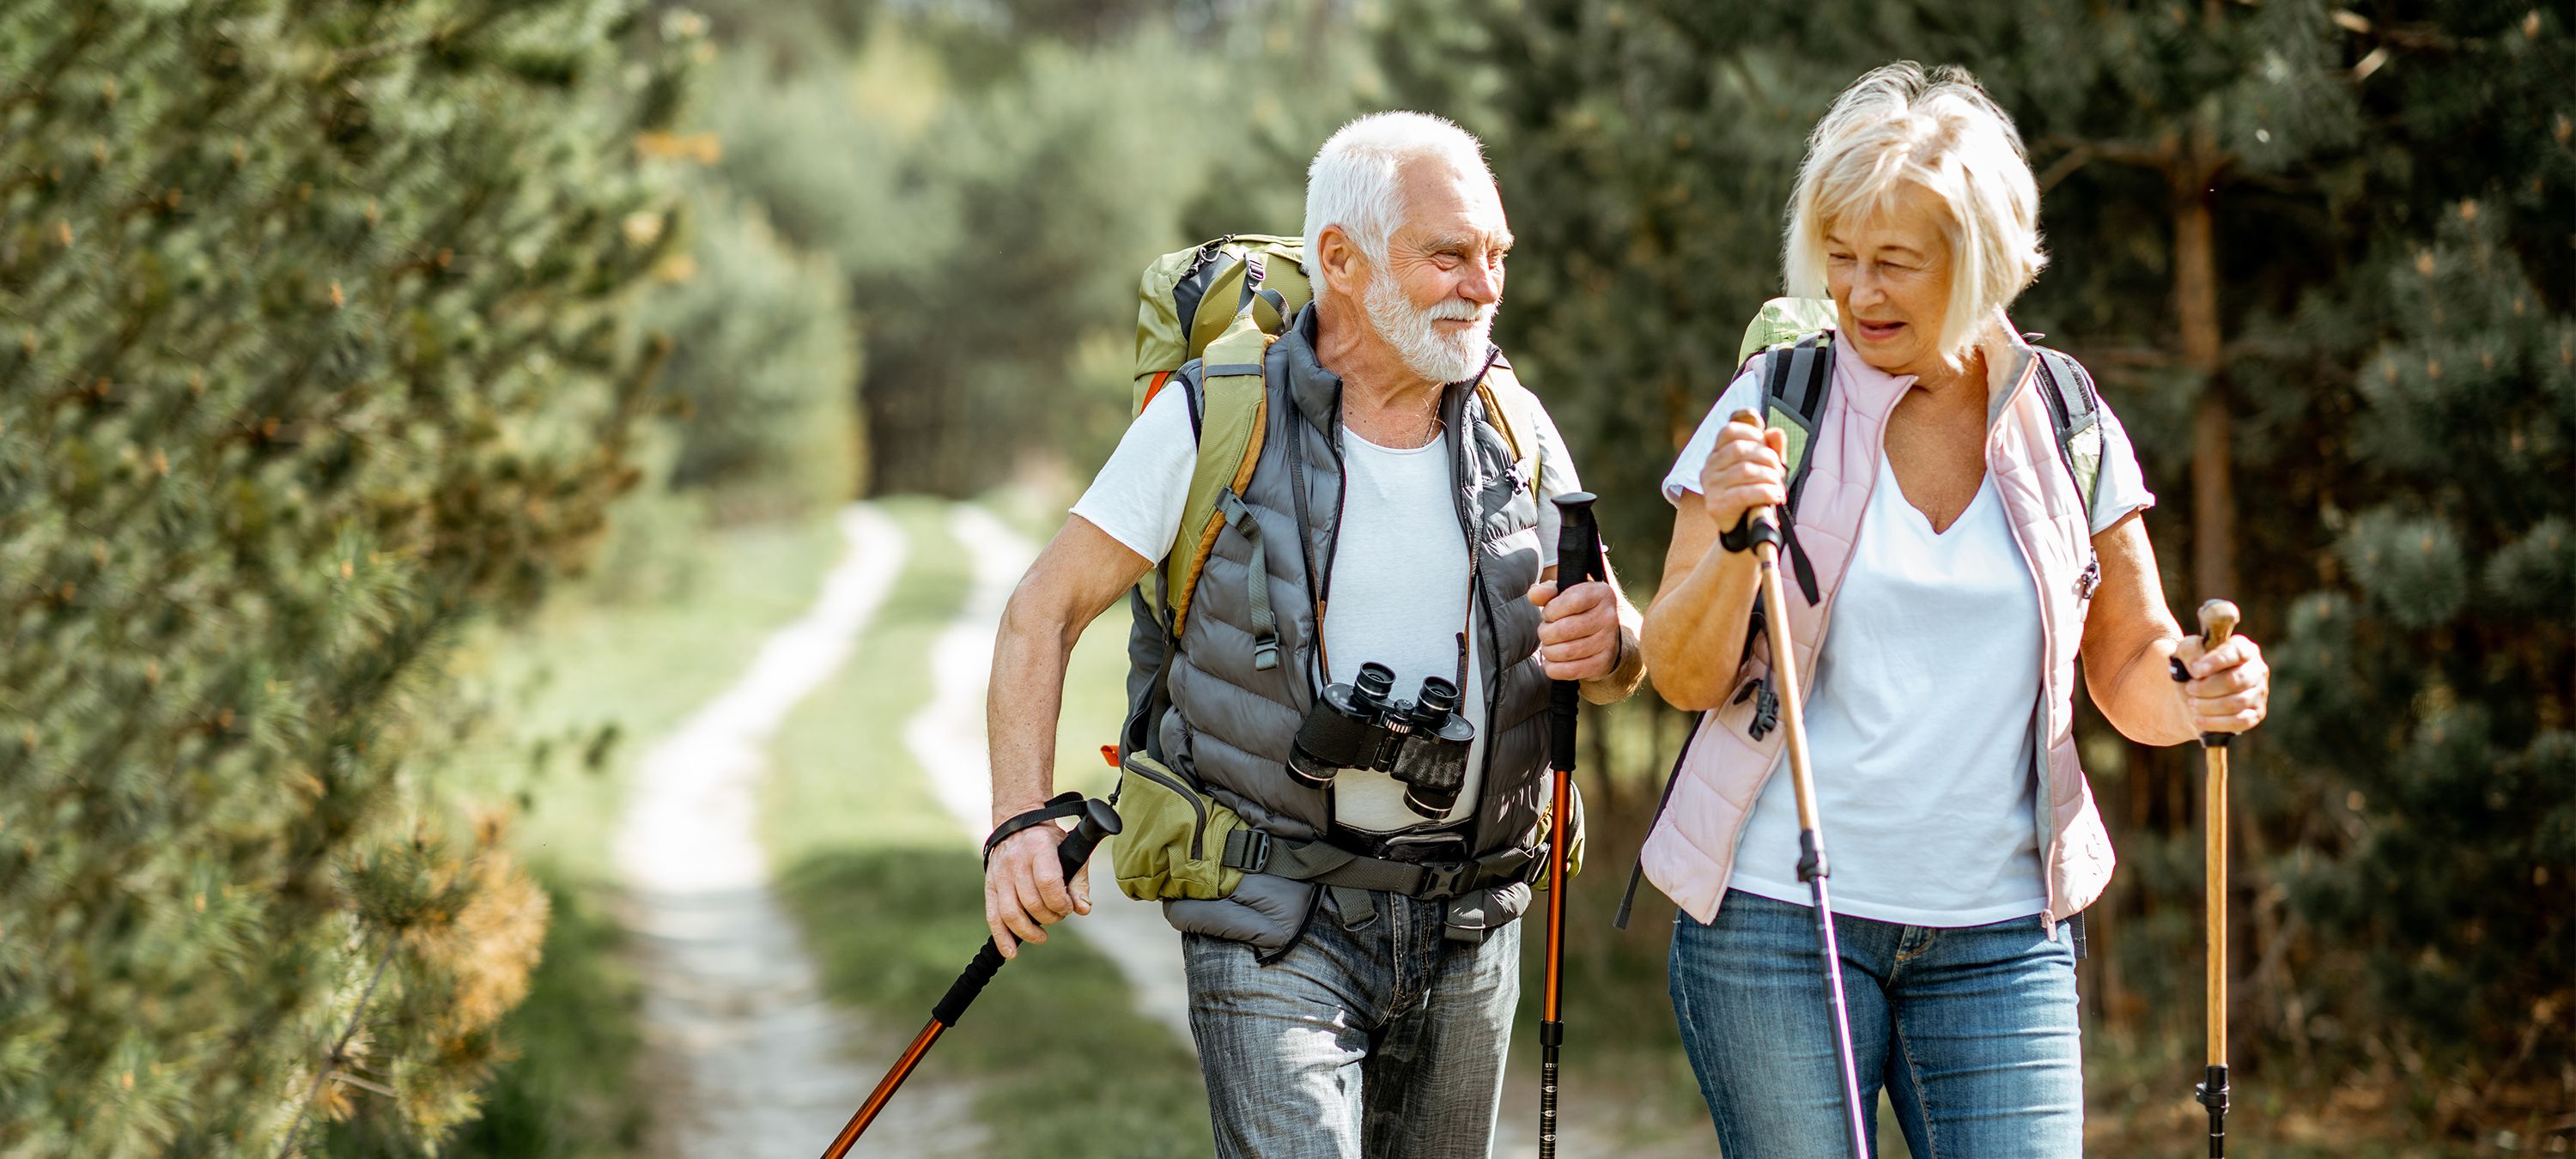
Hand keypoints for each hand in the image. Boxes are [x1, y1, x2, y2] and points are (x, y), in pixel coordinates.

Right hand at [983, 822, 1090, 958]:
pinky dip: (1001, 938)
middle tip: (1058, 915)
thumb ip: (1079, 882)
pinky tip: (1010, 953)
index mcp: (1039, 848)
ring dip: (1028, 931)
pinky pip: (993, 916)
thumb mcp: (1071, 852)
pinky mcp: (990, 886)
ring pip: (1011, 913)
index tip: (1068, 907)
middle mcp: (1016, 861)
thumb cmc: (1050, 842)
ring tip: (1041, 935)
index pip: (1048, 883)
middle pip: (1031, 902)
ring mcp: (1000, 874)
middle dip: (1049, 917)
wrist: (1018, 823)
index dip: (1061, 902)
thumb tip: (1083, 909)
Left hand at [1526, 578, 1622, 680]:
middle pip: (1564, 629)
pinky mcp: (1603, 663)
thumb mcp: (1565, 594)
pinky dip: (1554, 668)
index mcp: (1600, 593)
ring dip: (1549, 651)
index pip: (1571, 601)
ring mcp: (1608, 642)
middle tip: (1546, 632)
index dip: (1551, 610)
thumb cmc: (1578, 612)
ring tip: (1550, 646)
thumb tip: (1534, 594)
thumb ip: (1547, 591)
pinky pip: (1570, 670)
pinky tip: (1552, 662)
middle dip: (1545, 633)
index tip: (1549, 614)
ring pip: (1565, 652)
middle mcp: (1608, 617)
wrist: (1605, 637)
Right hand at [1699, 417, 1787, 535]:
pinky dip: (1766, 492)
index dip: (1751, 432)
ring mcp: (1710, 487)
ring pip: (1745, 470)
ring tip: (1778, 486)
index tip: (1766, 443)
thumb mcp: (1764, 468)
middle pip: (1740, 449)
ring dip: (1769, 476)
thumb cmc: (1754, 494)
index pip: (1729, 431)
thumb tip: (1775, 433)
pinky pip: (1745, 493)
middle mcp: (1709, 468)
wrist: (1744, 530)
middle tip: (1779, 471)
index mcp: (1717, 455)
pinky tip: (1776, 496)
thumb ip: (1771, 449)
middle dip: (1767, 457)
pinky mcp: (1716, 505)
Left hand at [2174, 631, 2268, 735]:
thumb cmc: (2194, 667)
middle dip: (2207, 687)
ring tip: (2192, 704)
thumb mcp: (2187, 651)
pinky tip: (2199, 719)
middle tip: (2190, 689)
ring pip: (2236, 703)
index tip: (2196, 671)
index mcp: (2243, 648)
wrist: (2194, 692)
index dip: (2216, 662)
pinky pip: (2239, 721)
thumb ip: (2191, 651)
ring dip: (2209, 705)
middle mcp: (2257, 669)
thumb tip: (2198, 668)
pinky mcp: (2256, 714)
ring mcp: (2259, 693)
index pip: (2236, 652)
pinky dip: (2216, 722)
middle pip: (2235, 680)